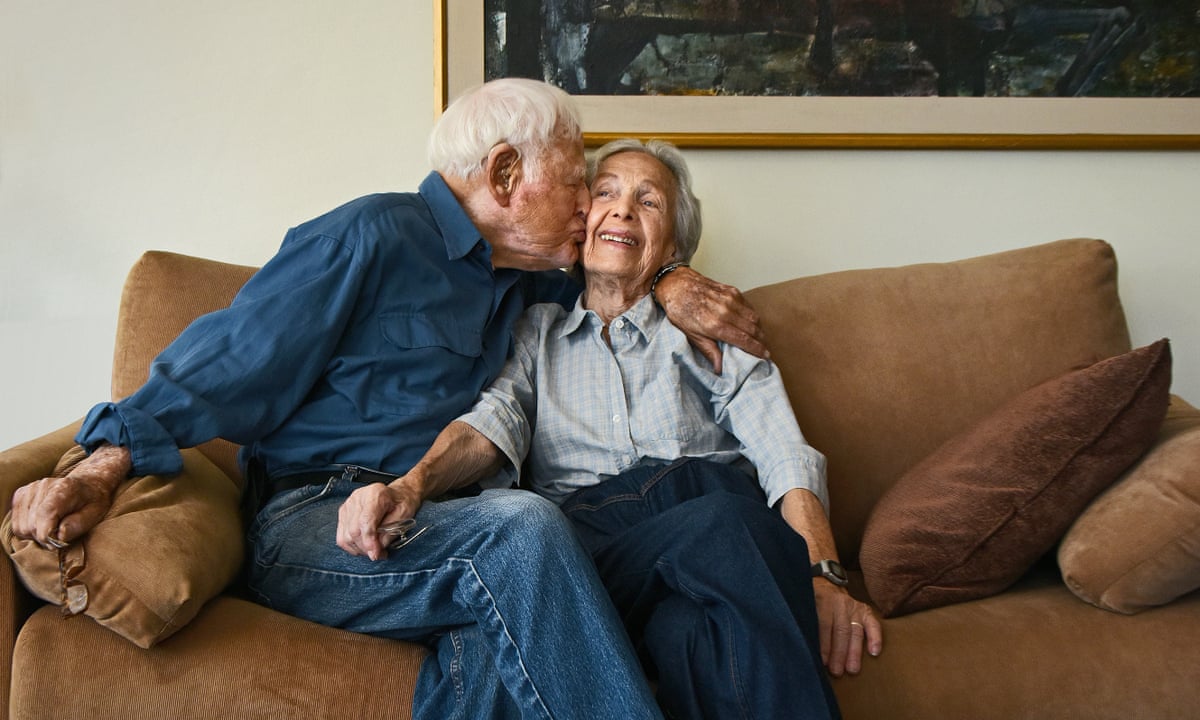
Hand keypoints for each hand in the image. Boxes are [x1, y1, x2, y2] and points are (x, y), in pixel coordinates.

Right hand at [9, 444, 129, 548]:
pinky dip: (27, 530)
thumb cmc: (92, 501)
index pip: (45, 514)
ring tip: (52, 530)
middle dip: (45, 538)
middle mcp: (43, 485)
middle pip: (31, 524)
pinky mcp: (20, 495)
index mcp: (64, 487)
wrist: (87, 484)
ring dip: (35, 535)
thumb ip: (78, 525)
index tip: (57, 545)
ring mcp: (29, 489)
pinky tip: (42, 525)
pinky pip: (16, 524)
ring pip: (21, 527)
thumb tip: (59, 537)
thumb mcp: (95, 513)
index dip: (47, 535)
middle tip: (59, 537)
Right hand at [335, 477, 421, 560]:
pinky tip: (364, 546)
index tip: (376, 554)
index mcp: (375, 494)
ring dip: (359, 549)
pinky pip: (341, 536)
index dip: (369, 542)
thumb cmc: (402, 502)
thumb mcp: (404, 515)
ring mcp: (348, 505)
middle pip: (354, 531)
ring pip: (346, 536)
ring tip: (374, 550)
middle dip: (366, 548)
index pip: (365, 522)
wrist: (397, 494)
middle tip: (379, 554)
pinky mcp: (343, 512)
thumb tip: (378, 547)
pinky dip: (352, 546)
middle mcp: (358, 498)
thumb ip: (390, 531)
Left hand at [653, 266, 766, 373]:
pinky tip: (750, 322)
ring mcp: (730, 299)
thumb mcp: (691, 335)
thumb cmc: (680, 310)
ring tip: (759, 338)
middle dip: (761, 341)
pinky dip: (752, 315)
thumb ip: (709, 351)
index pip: (744, 340)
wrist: (676, 284)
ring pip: (754, 317)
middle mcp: (726, 312)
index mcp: (715, 325)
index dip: (757, 349)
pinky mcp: (731, 290)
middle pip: (753, 329)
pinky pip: (748, 305)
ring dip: (759, 329)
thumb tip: (719, 368)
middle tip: (765, 349)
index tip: (765, 355)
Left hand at [814, 579, 882, 676]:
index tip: (823, 662)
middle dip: (839, 653)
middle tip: (837, 671)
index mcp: (823, 601)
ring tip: (852, 669)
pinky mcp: (865, 611)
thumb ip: (806, 622)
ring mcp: (854, 607)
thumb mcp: (805, 606)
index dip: (824, 645)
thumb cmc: (812, 600)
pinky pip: (873, 625)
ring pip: (855, 631)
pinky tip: (874, 652)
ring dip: (854, 652)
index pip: (824, 625)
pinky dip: (875, 638)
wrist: (825, 584)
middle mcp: (840, 603)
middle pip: (841, 630)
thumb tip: (803, 646)